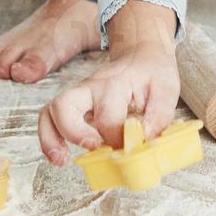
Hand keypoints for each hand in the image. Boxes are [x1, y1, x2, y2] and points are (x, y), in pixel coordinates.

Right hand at [37, 0, 180, 165]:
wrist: (141, 55)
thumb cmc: (152, 73)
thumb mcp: (166, 90)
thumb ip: (159, 118)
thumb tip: (144, 143)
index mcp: (114, 84)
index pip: (108, 117)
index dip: (118, 139)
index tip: (132, 149)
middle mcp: (90, 88)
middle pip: (65, 106)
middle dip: (75, 133)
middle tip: (94, 148)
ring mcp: (78, 95)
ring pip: (50, 112)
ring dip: (51, 138)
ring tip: (61, 159)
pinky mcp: (73, 105)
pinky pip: (49, 118)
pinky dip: (48, 138)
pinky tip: (58, 156)